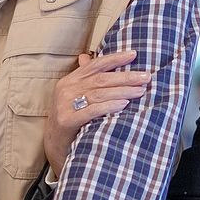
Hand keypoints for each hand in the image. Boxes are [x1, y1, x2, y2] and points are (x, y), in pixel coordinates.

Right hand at [43, 51, 150, 175]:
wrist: (54, 145)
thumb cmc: (71, 119)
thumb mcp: (75, 96)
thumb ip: (85, 79)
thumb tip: (88, 57)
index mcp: (70, 80)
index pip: (95, 65)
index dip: (115, 58)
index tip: (134, 55)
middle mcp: (66, 89)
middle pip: (101, 79)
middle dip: (126, 77)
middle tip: (146, 77)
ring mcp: (65, 105)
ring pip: (99, 94)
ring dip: (122, 91)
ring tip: (140, 91)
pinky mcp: (67, 120)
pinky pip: (92, 111)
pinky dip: (109, 106)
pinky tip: (124, 105)